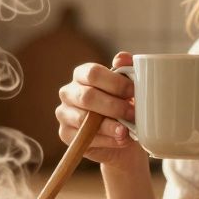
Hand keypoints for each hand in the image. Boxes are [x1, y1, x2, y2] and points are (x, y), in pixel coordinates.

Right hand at [56, 52, 145, 166]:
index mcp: (82, 75)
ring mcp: (64, 113)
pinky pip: (84, 137)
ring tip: (127, 131)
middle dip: (113, 107)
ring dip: (110, 126)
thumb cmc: (124, 106)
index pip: (93, 73)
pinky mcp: (65, 134)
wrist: (125, 135)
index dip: (115, 82)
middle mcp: (69, 92)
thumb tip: (122, 58)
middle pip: (87, 96)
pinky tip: (120, 140)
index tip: (134, 92)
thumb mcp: (129, 88)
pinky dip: (106, 140)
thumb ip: (127, 70)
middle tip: (133, 114)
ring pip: (84, 119)